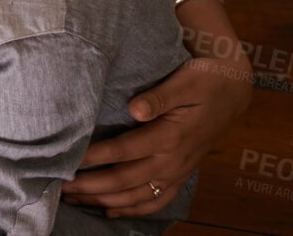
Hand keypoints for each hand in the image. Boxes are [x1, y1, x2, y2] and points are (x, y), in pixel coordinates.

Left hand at [62, 50, 252, 216]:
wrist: (234, 92)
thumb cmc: (204, 81)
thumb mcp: (184, 83)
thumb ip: (158, 98)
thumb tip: (134, 109)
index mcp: (169, 137)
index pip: (122, 151)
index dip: (93, 158)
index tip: (66, 161)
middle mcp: (172, 161)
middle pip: (124, 180)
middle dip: (90, 186)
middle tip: (58, 187)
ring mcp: (178, 172)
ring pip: (137, 196)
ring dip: (104, 200)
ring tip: (73, 199)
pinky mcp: (181, 175)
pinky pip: (157, 200)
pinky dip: (133, 209)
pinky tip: (110, 211)